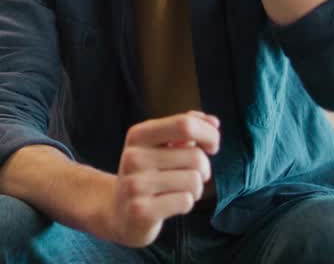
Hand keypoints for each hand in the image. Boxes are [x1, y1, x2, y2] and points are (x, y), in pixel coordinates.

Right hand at [103, 111, 219, 247]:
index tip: (212, 147)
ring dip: (195, 189)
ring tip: (177, 191)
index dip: (209, 134)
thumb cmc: (149, 175)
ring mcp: (135, 184)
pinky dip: (186, 204)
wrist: (120, 211)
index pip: (185, 125)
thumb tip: (213, 122)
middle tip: (189, 175)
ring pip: (194, 181)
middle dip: (204, 168)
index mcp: (138, 135)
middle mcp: (134, 157)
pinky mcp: (142, 210)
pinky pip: (186, 201)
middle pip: (196, 157)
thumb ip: (185, 130)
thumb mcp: (160, 146)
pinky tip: (169, 204)